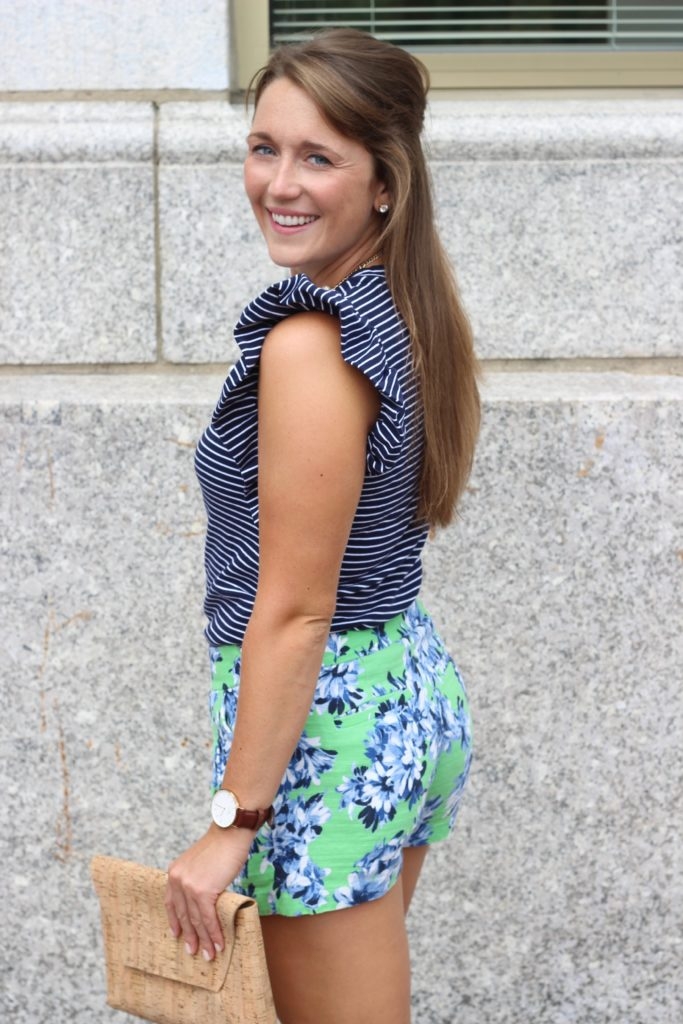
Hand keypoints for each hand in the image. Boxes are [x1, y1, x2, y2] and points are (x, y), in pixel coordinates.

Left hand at [165, 824, 254, 960]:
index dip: (176, 922)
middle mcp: (176, 880)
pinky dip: (214, 933)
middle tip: (195, 952)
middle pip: (184, 915)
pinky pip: (208, 918)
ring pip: (196, 920)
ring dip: (204, 940)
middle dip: (191, 936)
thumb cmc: (221, 846)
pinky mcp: (202, 891)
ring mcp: (188, 886)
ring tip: (210, 955)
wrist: (231, 832)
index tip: (178, 935)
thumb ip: (197, 881)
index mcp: (174, 873)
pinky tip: (219, 944)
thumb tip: (204, 903)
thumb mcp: (200, 864)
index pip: (172, 904)